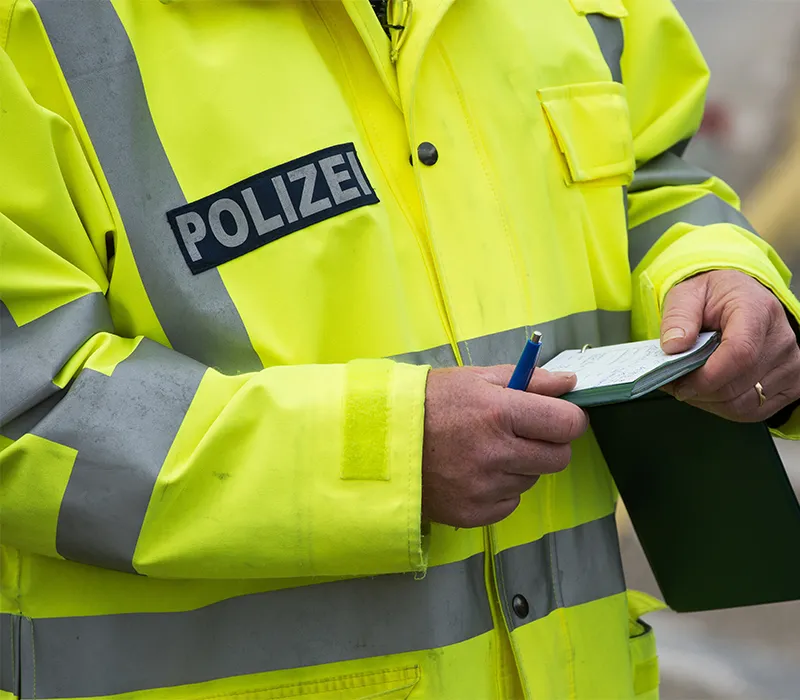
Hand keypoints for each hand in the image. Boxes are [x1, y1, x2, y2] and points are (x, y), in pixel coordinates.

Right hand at [421, 366, 587, 527]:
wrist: (380, 441)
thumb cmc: (429, 403)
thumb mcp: (476, 379)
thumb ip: (529, 380)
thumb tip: (569, 384)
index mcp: (499, 412)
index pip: (567, 425)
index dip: (569, 420)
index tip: (559, 418)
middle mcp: (496, 453)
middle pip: (558, 458)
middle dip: (549, 444)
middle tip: (524, 434)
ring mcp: (484, 488)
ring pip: (532, 480)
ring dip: (520, 466)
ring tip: (486, 450)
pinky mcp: (472, 513)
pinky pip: (509, 503)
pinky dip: (500, 489)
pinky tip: (475, 472)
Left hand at [660, 270, 799, 421]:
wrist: (742, 299)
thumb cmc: (715, 297)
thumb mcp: (688, 295)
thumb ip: (678, 317)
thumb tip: (673, 346)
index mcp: (757, 310)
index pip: (739, 354)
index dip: (707, 377)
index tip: (680, 383)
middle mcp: (781, 339)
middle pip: (738, 385)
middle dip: (699, 391)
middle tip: (674, 384)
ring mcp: (790, 364)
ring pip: (743, 405)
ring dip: (709, 402)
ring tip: (689, 385)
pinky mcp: (791, 384)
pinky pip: (753, 411)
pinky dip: (724, 408)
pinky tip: (709, 392)